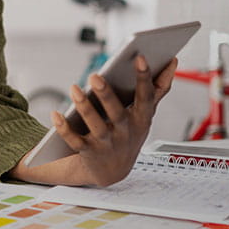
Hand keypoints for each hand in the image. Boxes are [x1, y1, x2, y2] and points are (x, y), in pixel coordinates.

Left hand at [48, 55, 178, 186]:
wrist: (113, 171)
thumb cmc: (129, 133)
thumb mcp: (146, 114)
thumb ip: (159, 88)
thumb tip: (173, 61)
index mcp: (141, 119)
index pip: (146, 96)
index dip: (144, 77)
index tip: (140, 56)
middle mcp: (125, 132)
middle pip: (117, 112)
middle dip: (107, 95)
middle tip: (95, 76)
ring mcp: (106, 143)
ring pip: (95, 126)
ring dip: (84, 107)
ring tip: (74, 88)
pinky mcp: (87, 152)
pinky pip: (74, 141)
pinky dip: (64, 128)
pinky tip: (55, 114)